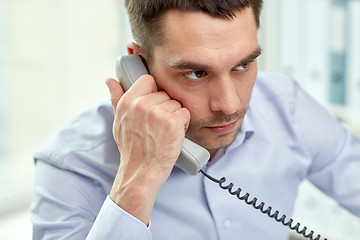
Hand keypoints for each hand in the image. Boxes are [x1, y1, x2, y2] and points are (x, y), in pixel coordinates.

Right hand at [105, 75, 189, 224]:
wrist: (141, 173)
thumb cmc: (131, 149)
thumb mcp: (119, 122)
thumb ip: (116, 99)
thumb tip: (110, 80)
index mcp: (127, 102)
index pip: (148, 80)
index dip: (153, 91)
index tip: (154, 104)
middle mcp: (141, 105)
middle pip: (164, 93)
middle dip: (164, 107)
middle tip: (158, 126)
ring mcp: (157, 113)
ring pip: (175, 103)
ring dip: (174, 116)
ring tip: (164, 131)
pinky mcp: (172, 122)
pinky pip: (185, 113)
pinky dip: (183, 124)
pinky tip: (173, 134)